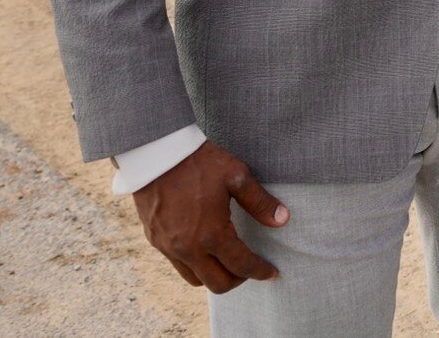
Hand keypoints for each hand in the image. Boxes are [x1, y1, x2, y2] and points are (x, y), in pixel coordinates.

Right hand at [131, 140, 287, 292]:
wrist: (156, 153)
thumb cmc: (199, 163)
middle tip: (250, 268)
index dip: (260, 271)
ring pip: (195, 279)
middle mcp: (188, 248)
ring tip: (228, 262)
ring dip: (215, 276)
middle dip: (239, 279)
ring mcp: (169, 247)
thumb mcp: (235, 176)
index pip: (241, 265)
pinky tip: (204, 251)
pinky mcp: (155, 240)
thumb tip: (282, 219)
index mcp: (211, 234)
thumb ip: (260, 202)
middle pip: (218, 284)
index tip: (271, 273)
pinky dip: (195, 266)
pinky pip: (178, 265)